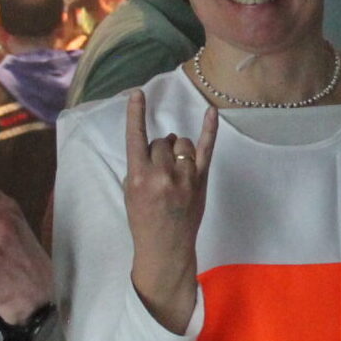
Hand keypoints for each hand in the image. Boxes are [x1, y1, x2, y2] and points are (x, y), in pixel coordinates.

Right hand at [124, 90, 216, 331]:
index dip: (136, 114)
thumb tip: (161, 142)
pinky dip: (209, 129)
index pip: (135, 138)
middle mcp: (161, 175)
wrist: (165, 247)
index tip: (138, 93)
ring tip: (174, 170)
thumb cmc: (143, 220)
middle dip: (158, 151)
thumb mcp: (129, 193)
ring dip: (176, 150)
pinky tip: (211, 112)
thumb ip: (140, 166)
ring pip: (180, 143)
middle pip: (160, 142)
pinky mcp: (201, 181)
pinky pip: (206, 149)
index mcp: (138, 177)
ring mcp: (184, 177)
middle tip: (158, 172)